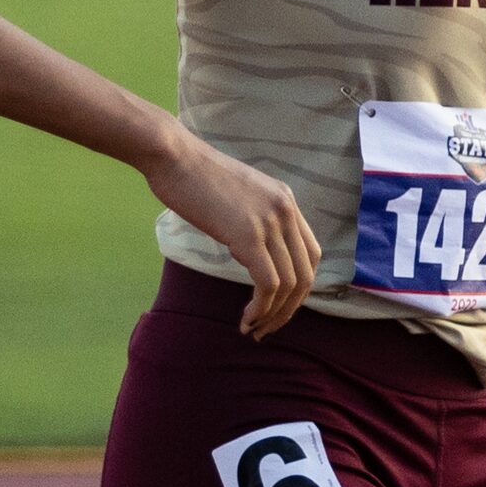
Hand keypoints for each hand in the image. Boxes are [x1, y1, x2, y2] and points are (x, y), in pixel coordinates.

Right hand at [142, 131, 319, 338]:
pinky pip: (268, 284)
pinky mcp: (249, 236)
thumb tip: (252, 253)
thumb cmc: (193, 176)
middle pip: (306, 273)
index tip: (279, 306)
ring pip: (290, 284)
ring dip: (274, 315)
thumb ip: (254, 220)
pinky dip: (260, 309)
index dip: (300, 287)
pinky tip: (245, 320)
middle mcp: (285, 210)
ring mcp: (269, 222)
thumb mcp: (238, 196)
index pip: (311, 253)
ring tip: (253, 330)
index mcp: (285, 199)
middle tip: (268, 328)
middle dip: (290, 308)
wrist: (174, 156)